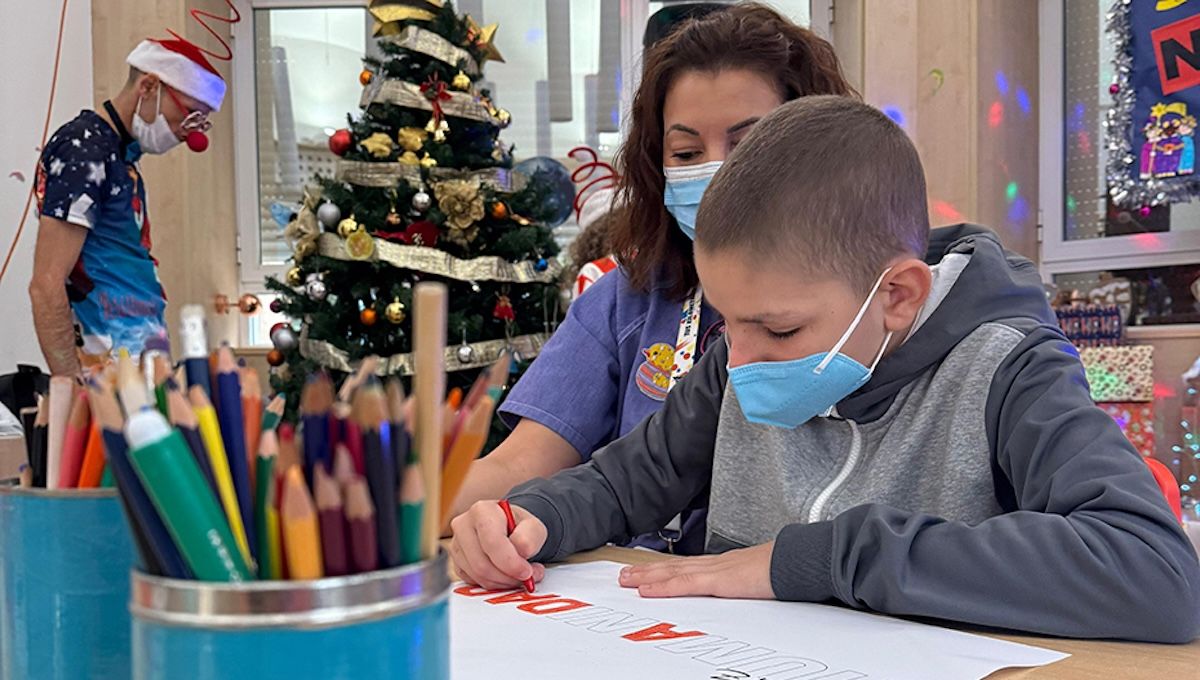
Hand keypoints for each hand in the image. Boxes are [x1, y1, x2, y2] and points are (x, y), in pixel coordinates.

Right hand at [449, 500, 547, 589]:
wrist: (508, 529)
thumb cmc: (518, 527)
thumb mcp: (533, 526)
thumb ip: (530, 537)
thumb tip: (522, 553)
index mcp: (482, 510)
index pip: (492, 542)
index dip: (511, 562)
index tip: (527, 572)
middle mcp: (463, 525)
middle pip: (482, 563)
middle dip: (508, 576)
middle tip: (527, 577)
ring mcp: (457, 544)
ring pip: (478, 575)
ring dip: (502, 582)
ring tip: (519, 575)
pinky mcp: (456, 562)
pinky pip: (473, 581)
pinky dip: (493, 584)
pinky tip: (505, 576)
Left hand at [618, 542, 776, 598]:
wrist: (797, 560)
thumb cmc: (783, 568)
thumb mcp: (757, 577)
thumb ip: (744, 581)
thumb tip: (740, 587)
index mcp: (723, 564)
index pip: (686, 566)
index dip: (664, 568)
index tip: (646, 570)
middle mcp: (714, 564)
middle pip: (673, 566)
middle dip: (647, 571)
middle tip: (623, 575)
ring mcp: (714, 570)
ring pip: (672, 573)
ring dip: (647, 577)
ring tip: (626, 580)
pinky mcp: (718, 581)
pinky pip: (684, 585)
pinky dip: (663, 587)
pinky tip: (646, 590)